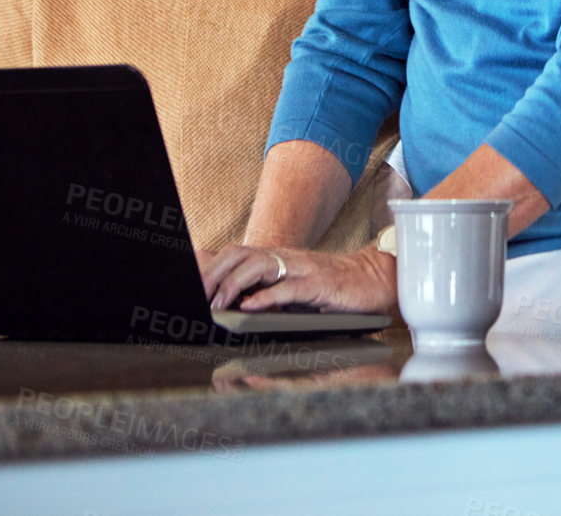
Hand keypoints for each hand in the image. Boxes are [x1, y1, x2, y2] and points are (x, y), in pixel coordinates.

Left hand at [202, 244, 397, 314]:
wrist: (376, 279)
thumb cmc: (333, 285)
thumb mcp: (293, 284)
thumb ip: (264, 286)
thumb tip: (227, 294)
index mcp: (277, 259)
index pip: (233, 253)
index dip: (207, 263)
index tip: (185, 279)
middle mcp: (287, 259)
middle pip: (240, 255)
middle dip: (212, 273)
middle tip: (194, 296)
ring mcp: (303, 269)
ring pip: (260, 266)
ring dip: (233, 284)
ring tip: (217, 303)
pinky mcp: (321, 284)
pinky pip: (290, 288)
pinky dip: (268, 297)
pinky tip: (251, 307)